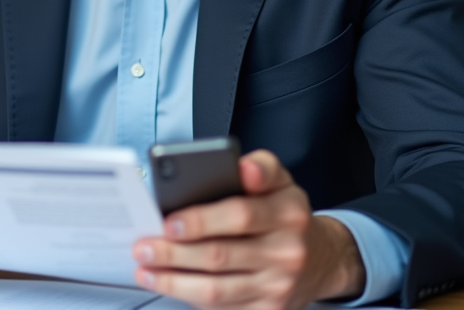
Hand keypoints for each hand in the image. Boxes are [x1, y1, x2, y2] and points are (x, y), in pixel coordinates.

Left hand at [132, 150, 365, 309]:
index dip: (201, 220)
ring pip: (216, 289)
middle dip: (174, 253)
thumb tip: (243, 167)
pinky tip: (168, 284)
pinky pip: (222, 306)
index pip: (240, 215)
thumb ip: (261, 167)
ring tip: (144, 269)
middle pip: (220, 256)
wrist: (320, 259)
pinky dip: (189, 296)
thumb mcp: (281, 181)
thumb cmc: (285, 214)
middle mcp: (287, 252)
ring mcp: (278, 286)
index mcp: (288, 212)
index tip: (168, 221)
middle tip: (143, 246)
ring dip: (173, 281)